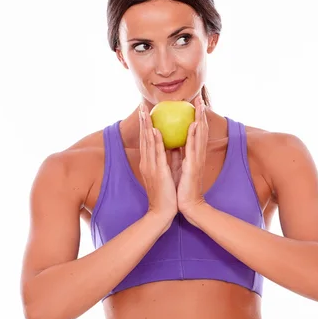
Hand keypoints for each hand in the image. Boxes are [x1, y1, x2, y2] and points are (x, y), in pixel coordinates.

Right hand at [138, 103, 177, 221]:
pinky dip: (155, 141)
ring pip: (147, 142)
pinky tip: (155, 130)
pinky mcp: (158, 172)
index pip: (146, 141)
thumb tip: (174, 145)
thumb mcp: (168, 172)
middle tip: (142, 106)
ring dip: (147, 126)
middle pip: (144, 138)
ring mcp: (151, 167)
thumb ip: (170, 158)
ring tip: (146, 112)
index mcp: (149, 163)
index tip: (146, 112)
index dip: (146, 126)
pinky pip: (156, 153)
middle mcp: (147, 163)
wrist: (163, 212)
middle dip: (143, 122)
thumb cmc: (167, 194)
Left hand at [177, 95, 208, 215]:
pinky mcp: (193, 166)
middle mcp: (197, 155)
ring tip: (199, 105)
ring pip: (199, 135)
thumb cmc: (182, 188)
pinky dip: (193, 135)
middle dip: (200, 114)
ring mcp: (197, 160)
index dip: (196, 118)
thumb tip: (172, 142)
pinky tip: (193, 124)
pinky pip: (192, 147)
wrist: (188, 205)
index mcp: (194, 155)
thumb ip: (177, 154)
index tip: (194, 104)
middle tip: (199, 98)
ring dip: (200, 119)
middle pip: (201, 130)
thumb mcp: (178, 167)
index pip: (196, 132)